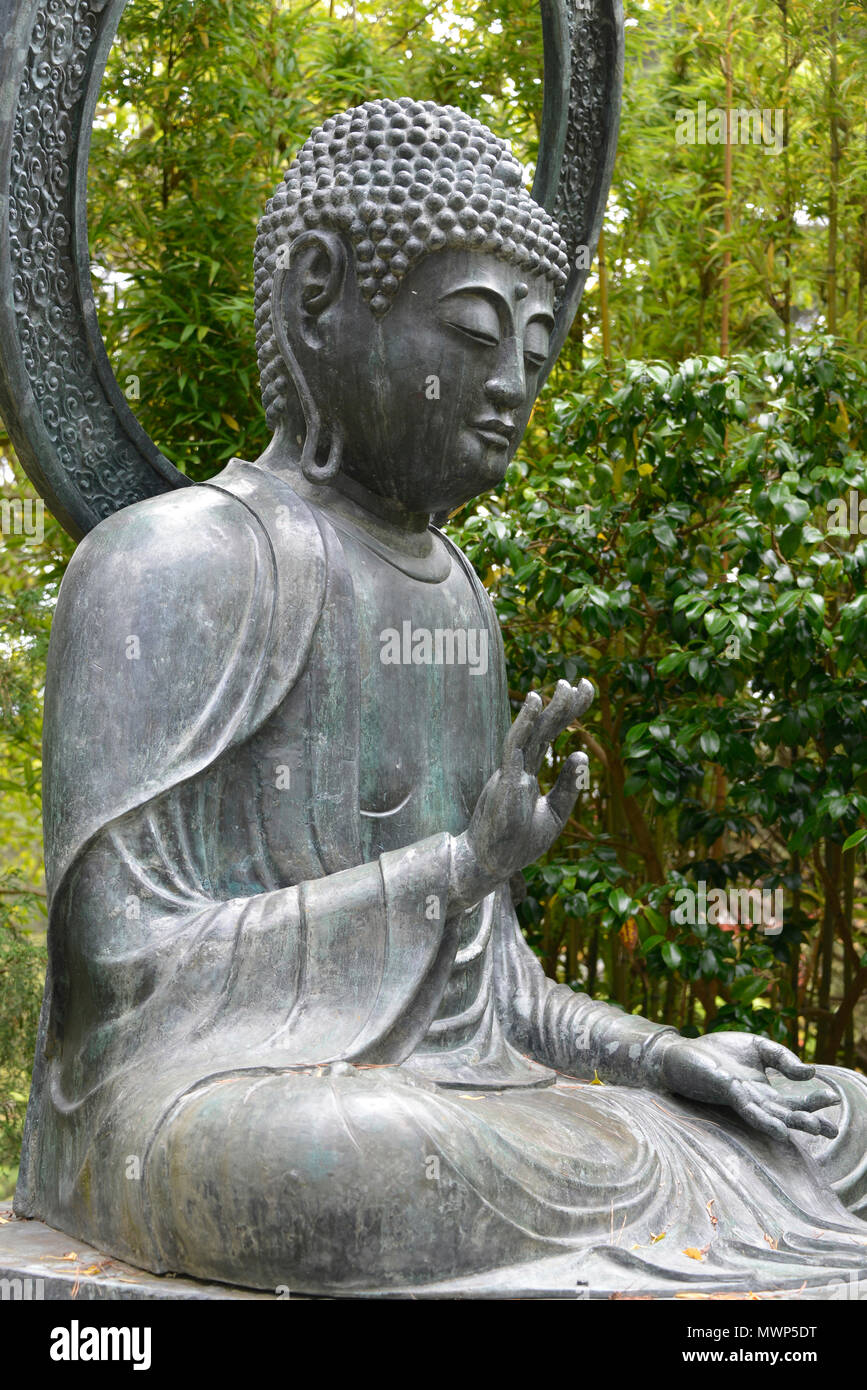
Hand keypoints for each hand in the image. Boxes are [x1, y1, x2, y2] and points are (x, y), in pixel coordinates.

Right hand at [451, 679, 593, 907]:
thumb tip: (581, 753)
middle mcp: (519, 766)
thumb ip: (568, 785)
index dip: (568, 713)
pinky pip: (515, 747)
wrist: (494, 864)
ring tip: (562, 685)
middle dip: (564, 705)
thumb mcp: (555, 814)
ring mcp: (511, 771)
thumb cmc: (520, 842)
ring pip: (531, 733)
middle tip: (585, 683)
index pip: (550, 734)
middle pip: (544, 728)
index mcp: (529, 771)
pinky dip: (524, 724)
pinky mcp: (504, 780)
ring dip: (547, 708)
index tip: (586, 690)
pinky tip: (535, 704)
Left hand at [654, 1031, 839, 1142]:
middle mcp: (756, 1100)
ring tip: (814, 1128)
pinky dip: (766, 1120)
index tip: (835, 1098)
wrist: (682, 1052)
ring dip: (793, 1122)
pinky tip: (780, 1129)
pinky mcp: (728, 1093)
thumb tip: (811, 1072)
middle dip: (810, 1120)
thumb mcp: (758, 1047)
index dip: (814, 1102)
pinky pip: (749, 1109)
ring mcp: (742, 1099)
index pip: (795, 1101)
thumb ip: (784, 1058)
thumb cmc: (718, 1051)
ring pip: (772, 1115)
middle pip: (787, 1113)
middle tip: (834, 1128)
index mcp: (764, 1091)